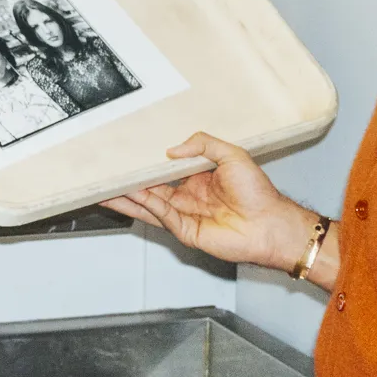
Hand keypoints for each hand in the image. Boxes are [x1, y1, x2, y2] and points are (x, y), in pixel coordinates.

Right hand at [103, 132, 323, 279]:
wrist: (271, 224)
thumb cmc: (260, 194)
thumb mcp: (232, 155)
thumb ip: (203, 145)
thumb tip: (173, 149)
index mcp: (199, 179)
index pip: (166, 170)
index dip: (148, 164)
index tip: (130, 157)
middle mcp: (189, 197)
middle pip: (151, 189)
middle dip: (129, 183)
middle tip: (107, 175)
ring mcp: (185, 215)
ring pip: (149, 204)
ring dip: (127, 197)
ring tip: (104, 189)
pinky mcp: (186, 231)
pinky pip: (160, 216)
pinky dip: (144, 206)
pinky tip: (130, 196)